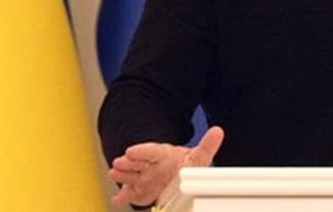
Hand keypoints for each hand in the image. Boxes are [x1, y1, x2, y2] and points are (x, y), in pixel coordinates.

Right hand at [109, 126, 224, 207]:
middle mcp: (150, 165)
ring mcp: (143, 178)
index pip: (151, 151)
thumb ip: (207, 146)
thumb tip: (218, 132)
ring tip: (114, 174)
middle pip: (136, 162)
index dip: (140, 151)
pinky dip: (122, 197)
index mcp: (163, 154)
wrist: (178, 179)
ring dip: (122, 175)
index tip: (131, 151)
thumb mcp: (197, 157)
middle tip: (118, 163)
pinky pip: (129, 194)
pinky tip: (117, 199)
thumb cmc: (184, 166)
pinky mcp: (139, 191)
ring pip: (130, 176)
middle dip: (127, 163)